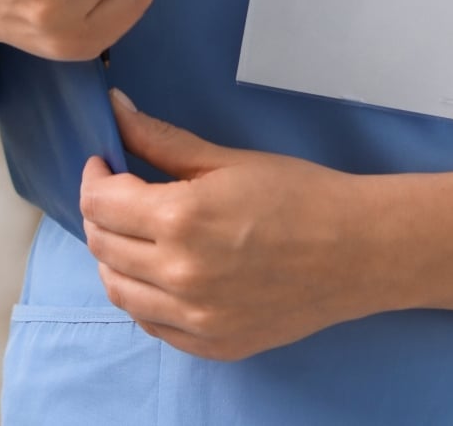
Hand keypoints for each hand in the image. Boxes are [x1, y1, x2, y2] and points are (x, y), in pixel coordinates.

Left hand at [79, 87, 379, 360]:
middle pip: (101, 246)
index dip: (94, 177)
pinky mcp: (211, 344)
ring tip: (136, 234)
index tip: (105, 164)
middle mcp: (179, 275)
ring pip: (117, 290)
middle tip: (120, 194)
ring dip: (113, 257)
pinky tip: (160, 272)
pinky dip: (142, 295)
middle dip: (100, 214)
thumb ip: (162, 140)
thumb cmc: (299, 195)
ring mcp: (194, 318)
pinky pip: (150, 322)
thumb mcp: (227, 159)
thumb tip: (116, 109)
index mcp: (181, 219)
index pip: (100, 203)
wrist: (357, 250)